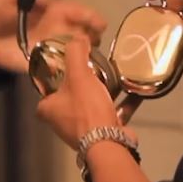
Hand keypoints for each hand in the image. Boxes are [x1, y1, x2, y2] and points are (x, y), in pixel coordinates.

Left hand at [0, 0, 106, 72]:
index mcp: (54, 11)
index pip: (79, 13)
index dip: (91, 17)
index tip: (101, 24)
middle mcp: (58, 30)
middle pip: (84, 34)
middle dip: (92, 38)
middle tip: (93, 43)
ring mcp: (52, 48)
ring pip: (76, 52)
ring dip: (84, 56)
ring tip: (86, 58)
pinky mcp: (42, 65)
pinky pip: (60, 70)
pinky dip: (68, 72)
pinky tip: (74, 73)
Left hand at [37, 35, 120, 149]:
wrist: (108, 143)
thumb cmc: (87, 109)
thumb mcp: (78, 74)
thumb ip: (76, 53)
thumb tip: (78, 38)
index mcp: (48, 109)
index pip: (47, 88)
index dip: (58, 75)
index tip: (72, 64)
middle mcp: (61, 122)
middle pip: (72, 96)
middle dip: (85, 83)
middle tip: (97, 68)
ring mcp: (83, 131)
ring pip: (93, 106)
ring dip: (105, 93)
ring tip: (118, 76)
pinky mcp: (103, 135)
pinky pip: (112, 114)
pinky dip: (123, 104)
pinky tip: (135, 91)